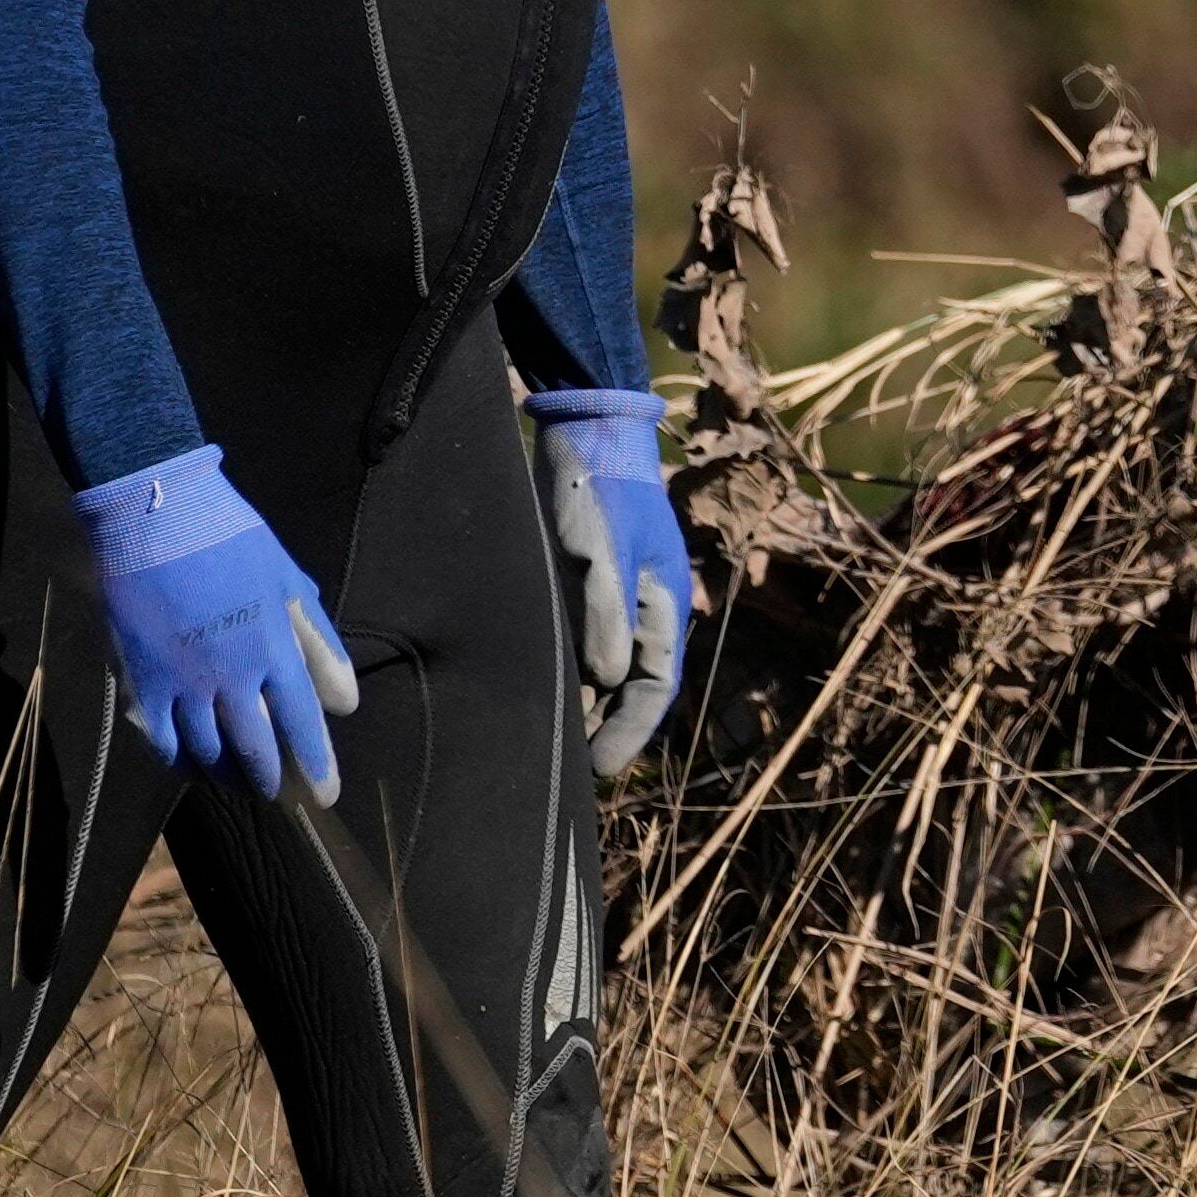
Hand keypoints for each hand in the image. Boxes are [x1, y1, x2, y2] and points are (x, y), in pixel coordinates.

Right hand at [69, 447, 357, 801]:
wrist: (153, 515)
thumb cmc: (228, 538)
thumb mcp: (287, 579)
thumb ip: (318, 641)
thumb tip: (344, 701)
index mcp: (272, 648)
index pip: (302, 722)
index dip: (316, 763)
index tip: (326, 794)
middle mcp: (230, 677)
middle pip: (254, 748)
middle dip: (269, 779)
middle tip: (278, 795)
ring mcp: (183, 684)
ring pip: (208, 751)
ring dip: (226, 773)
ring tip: (238, 780)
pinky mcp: (142, 682)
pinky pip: (162, 740)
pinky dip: (179, 759)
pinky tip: (189, 762)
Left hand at [521, 386, 699, 772]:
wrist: (584, 428)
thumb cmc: (601, 486)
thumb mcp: (604, 548)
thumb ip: (606, 613)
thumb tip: (607, 677)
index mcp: (663, 604)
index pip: (656, 685)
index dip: (631, 731)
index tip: (600, 768)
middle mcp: (641, 609)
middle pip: (629, 685)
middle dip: (604, 726)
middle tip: (569, 768)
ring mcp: (612, 598)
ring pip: (600, 667)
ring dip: (581, 701)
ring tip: (548, 738)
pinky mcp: (582, 585)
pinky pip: (579, 642)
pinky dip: (564, 670)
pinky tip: (534, 688)